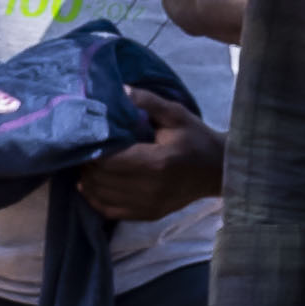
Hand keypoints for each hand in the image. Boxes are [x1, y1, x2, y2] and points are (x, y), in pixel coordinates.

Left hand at [74, 99, 221, 226]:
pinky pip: (110, 211)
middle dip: (87, 164)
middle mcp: (151, 188)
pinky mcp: (148, 215)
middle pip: (101, 179)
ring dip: (88, 181)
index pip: (109, 160)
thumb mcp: (176, 114)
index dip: (92, 150)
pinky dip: (95, 198)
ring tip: (89, 165)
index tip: (88, 137)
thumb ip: (147, 101)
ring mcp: (149, 205)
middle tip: (85, 150)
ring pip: (101, 196)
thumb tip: (120, 90)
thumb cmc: (196, 139)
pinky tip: (93, 185)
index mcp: (157, 162)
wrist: (218, 170)